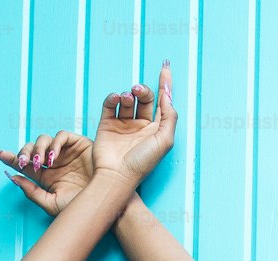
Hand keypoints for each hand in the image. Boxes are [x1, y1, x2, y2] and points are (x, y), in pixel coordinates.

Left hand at [0, 131, 93, 217]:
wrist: (103, 203)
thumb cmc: (79, 207)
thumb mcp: (51, 204)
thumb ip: (32, 192)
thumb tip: (13, 178)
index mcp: (45, 177)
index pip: (24, 164)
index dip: (11, 158)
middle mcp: (53, 163)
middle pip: (31, 149)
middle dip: (24, 153)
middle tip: (23, 163)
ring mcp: (65, 153)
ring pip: (44, 140)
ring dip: (37, 149)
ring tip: (40, 163)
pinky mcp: (77, 144)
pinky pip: (62, 136)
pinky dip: (54, 144)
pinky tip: (52, 157)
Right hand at [91, 64, 176, 187]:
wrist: (116, 176)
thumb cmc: (143, 163)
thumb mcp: (165, 140)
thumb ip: (170, 115)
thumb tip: (167, 95)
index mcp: (155, 129)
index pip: (162, 101)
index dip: (165, 84)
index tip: (165, 67)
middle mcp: (140, 126)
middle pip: (144, 98)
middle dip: (143, 90)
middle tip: (137, 91)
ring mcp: (123, 125)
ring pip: (127, 100)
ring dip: (128, 94)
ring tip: (127, 97)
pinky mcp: (107, 125)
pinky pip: (110, 104)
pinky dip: (113, 97)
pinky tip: (116, 99)